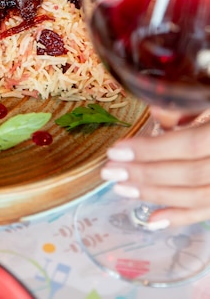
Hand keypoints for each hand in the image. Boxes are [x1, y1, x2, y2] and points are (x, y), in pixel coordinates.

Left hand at [102, 108, 209, 226]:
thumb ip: (186, 104)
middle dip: (145, 174)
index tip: (117, 150)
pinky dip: (183, 217)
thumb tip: (156, 116)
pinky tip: (154, 218)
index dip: (152, 149)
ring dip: (157, 196)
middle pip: (191, 174)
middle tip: (109, 171)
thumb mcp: (208, 92)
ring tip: (121, 188)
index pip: (191, 144)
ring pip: (200, 196)